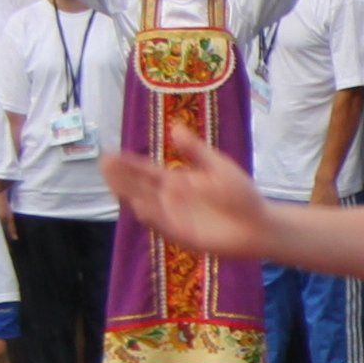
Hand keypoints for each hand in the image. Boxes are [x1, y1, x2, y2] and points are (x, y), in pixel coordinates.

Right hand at [104, 140, 271, 259]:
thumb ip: (195, 151)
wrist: (259, 224)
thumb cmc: (241, 194)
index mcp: (176, 180)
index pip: (145, 171)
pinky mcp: (182, 235)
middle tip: (104, 163)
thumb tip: (174, 126)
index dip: (127, 163)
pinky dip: (151, 216)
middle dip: (121, 176)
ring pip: (144, 204)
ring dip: (129, 194)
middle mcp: (169, 199)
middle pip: (138, 186)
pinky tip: (139, 204)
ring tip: (113, 179)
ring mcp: (173, 217)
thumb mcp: (218, 167)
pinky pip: (162, 225)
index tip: (109, 154)